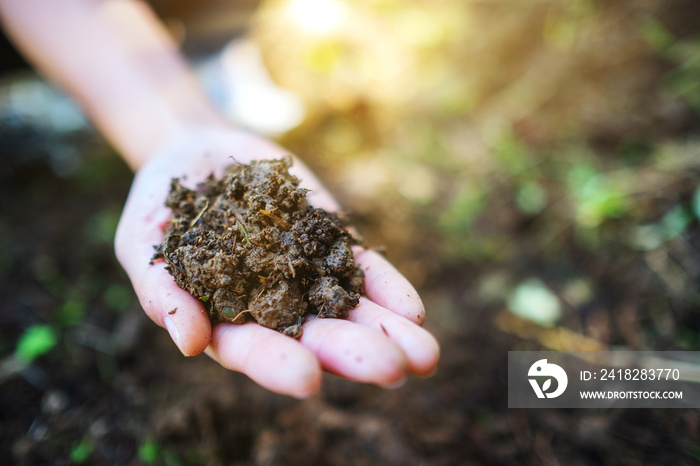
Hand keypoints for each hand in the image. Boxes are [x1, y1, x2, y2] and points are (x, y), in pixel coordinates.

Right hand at [115, 127, 439, 397]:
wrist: (197, 153)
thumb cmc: (158, 205)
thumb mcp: (143, 241)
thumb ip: (161, 290)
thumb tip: (188, 342)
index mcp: (225, 320)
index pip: (251, 350)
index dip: (276, 365)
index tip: (308, 381)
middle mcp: (271, 308)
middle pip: (313, 338)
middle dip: (352, 355)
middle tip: (392, 371)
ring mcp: (304, 275)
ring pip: (347, 311)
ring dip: (386, 333)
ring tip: (425, 355)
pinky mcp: (327, 242)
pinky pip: (359, 270)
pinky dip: (385, 289)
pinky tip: (413, 312)